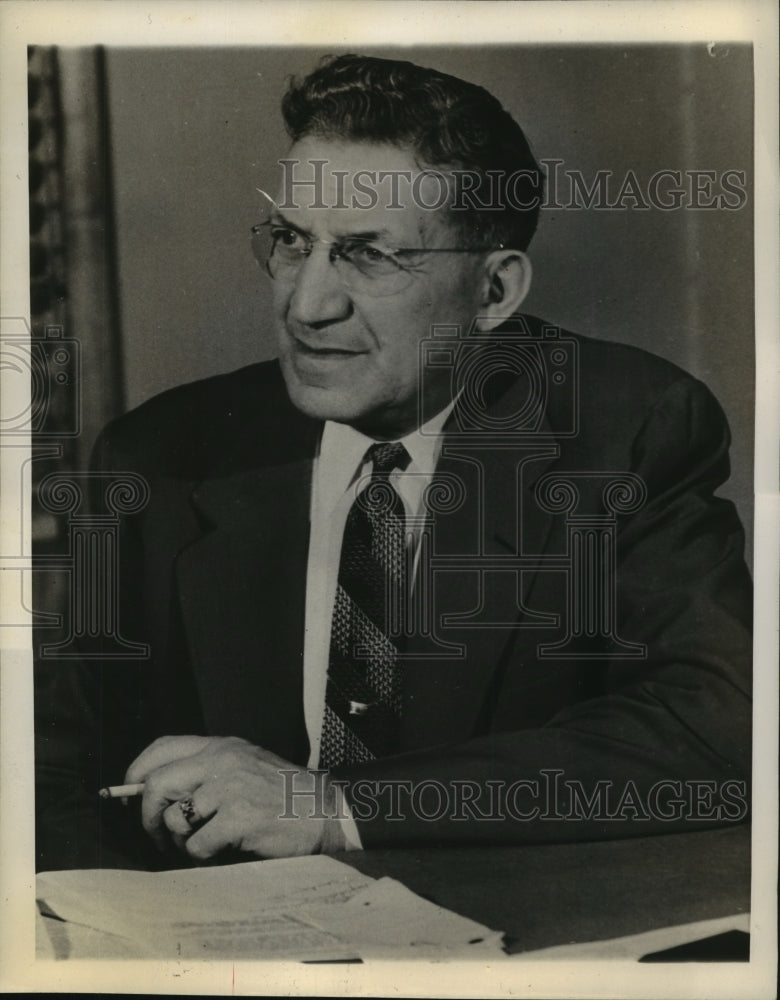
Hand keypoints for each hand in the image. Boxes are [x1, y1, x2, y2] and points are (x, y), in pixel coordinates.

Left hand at [124, 735, 346, 861]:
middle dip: (147, 817)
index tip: (129, 795)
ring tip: (197, 847)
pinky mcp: (239, 818)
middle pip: (156, 784)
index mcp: (221, 747)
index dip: (136, 772)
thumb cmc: (283, 796)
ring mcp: (230, 788)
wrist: (325, 811)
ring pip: (173, 819)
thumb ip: (207, 771)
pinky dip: (200, 858)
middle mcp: (222, 761)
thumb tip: (155, 793)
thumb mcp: (245, 766)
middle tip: (158, 836)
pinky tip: (219, 855)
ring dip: (178, 843)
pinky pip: (196, 846)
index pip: (162, 747)